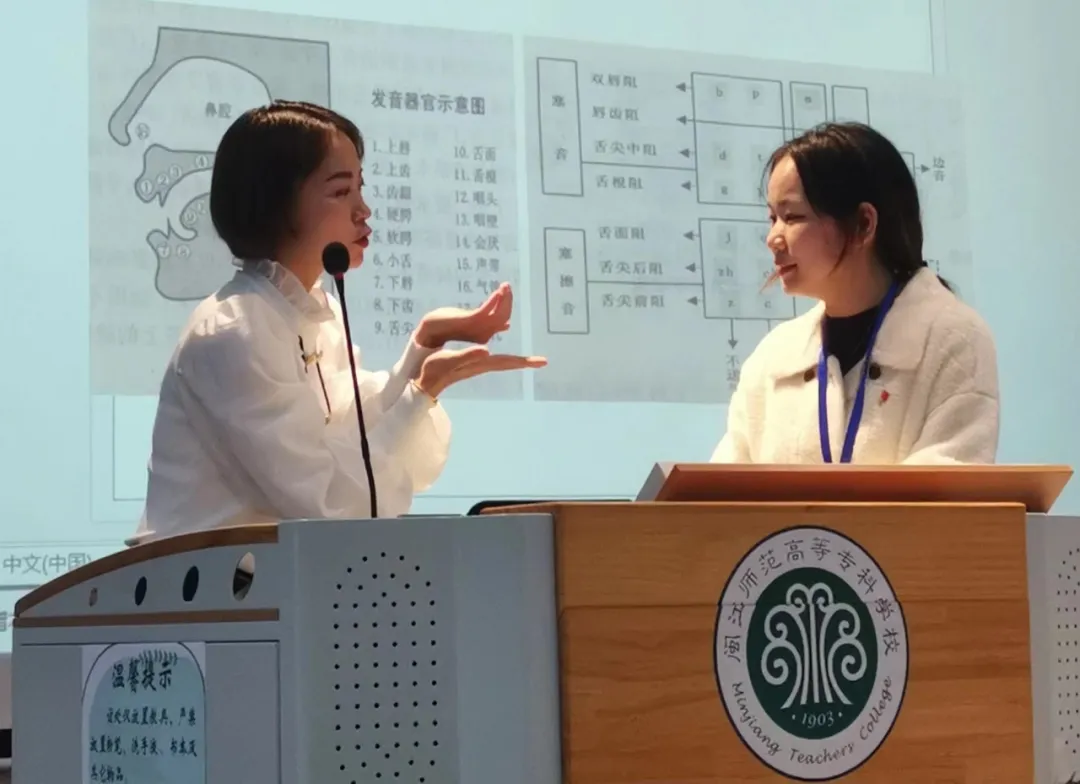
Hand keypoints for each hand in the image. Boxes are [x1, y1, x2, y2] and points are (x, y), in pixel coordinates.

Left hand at [415, 283, 512, 348]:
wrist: (430, 330)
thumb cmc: (448, 325)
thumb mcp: (471, 323)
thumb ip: (487, 322)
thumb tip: (507, 325)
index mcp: (484, 335)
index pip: (502, 320)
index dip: (507, 307)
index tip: (506, 292)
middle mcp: (484, 334)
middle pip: (503, 316)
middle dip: (507, 301)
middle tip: (507, 286)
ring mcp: (478, 329)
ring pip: (499, 314)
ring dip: (504, 298)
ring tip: (505, 285)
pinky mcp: (470, 321)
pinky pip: (487, 310)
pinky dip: (495, 300)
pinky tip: (498, 291)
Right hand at [415, 345, 546, 397]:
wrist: (423, 383)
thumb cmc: (433, 372)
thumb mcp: (449, 360)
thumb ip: (468, 355)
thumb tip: (487, 350)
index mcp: (480, 362)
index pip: (506, 361)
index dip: (523, 361)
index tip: (543, 362)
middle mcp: (481, 364)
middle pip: (507, 362)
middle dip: (523, 361)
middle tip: (541, 361)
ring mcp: (476, 365)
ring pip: (501, 361)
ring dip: (514, 359)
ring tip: (528, 359)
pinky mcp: (469, 364)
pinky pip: (491, 359)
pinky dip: (501, 355)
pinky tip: (499, 350)